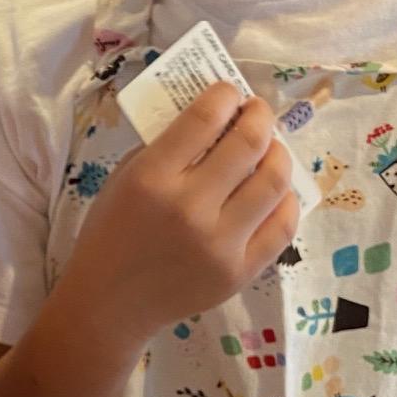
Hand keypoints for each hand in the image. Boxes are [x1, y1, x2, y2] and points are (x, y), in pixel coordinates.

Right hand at [78, 84, 298, 335]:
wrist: (110, 303)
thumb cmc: (111, 233)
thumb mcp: (123, 178)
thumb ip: (166, 147)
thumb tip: (215, 117)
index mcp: (152, 179)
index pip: (204, 119)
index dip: (225, 95)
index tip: (230, 93)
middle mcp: (190, 209)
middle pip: (248, 144)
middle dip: (259, 116)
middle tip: (257, 112)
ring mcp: (220, 244)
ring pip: (274, 182)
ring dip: (278, 154)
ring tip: (270, 150)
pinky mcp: (239, 271)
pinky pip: (282, 226)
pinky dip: (285, 200)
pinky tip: (275, 191)